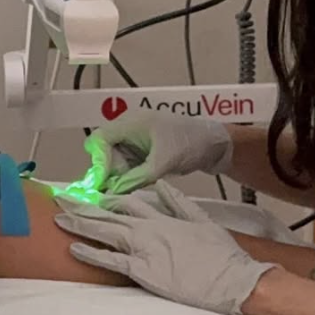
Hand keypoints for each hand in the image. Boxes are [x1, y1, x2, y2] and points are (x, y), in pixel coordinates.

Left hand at [55, 181, 274, 314]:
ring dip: (79, 224)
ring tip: (59, 217)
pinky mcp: (143, 271)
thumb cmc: (221, 255)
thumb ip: (180, 203)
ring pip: (104, 233)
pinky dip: (91, 253)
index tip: (90, 196)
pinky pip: (110, 260)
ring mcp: (144, 249)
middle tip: (60, 199)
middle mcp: (149, 229)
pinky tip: (73, 248)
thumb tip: (162, 186)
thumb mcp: (203, 221)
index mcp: (163, 217)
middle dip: (82, 206)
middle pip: (108, 214)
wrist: (233, 280)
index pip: (128, 202)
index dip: (106, 199)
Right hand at [88, 111, 232, 194]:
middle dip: (108, 168)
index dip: (98, 162)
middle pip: (103, 148)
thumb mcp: (162, 163)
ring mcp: (135, 137)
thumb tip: (111, 191)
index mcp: (131, 122)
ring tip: (131, 184)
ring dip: (118, 172)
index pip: (100, 140)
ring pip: (113, 156)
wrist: (215, 144)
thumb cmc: (190, 145)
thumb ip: (134, 178)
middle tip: (117, 186)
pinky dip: (127, 172)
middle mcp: (129, 127)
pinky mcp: (142, 147)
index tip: (101, 184)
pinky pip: (125, 160)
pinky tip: (137, 181)